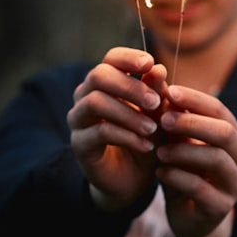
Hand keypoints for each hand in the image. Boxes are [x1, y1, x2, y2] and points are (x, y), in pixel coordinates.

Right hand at [67, 48, 167, 210]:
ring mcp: (79, 119)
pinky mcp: (79, 143)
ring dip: (129, 114)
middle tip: (155, 102)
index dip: (128, 57)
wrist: (133, 179)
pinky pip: (99, 132)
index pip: (110, 58)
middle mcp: (86, 96)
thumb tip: (158, 68)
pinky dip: (127, 136)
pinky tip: (147, 145)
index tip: (150, 63)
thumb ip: (156, 92)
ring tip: (153, 128)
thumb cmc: (146, 138)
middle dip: (129, 86)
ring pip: (95, 102)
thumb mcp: (157, 115)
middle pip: (98, 76)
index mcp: (106, 82)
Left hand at [156, 85, 236, 236]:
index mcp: (235, 137)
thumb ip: (168, 114)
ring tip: (158, 150)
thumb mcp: (175, 142)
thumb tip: (154, 75)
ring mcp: (235, 184)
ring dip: (184, 151)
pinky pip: (201, 188)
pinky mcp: (221, 207)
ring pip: (216, 159)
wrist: (191, 217)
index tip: (169, 92)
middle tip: (164, 119)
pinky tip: (159, 172)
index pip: (220, 111)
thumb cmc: (185, 170)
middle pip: (225, 133)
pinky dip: (178, 177)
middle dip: (193, 123)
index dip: (195, 100)